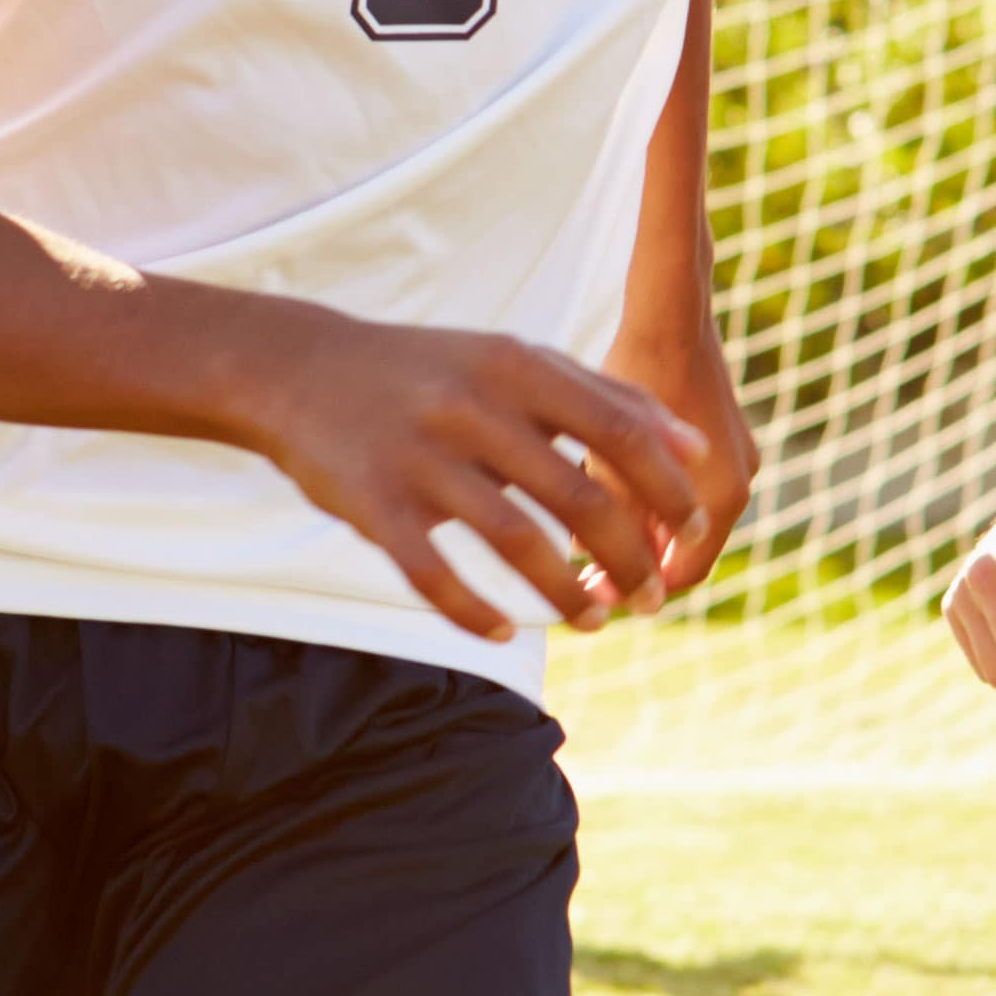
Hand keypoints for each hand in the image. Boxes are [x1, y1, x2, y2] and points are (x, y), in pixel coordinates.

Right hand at [238, 316, 715, 639]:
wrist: (299, 369)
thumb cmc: (430, 371)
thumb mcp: (514, 362)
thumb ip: (604, 396)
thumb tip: (694, 448)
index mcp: (517, 367)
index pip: (622, 433)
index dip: (670, 490)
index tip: (696, 532)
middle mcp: (473, 409)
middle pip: (579, 499)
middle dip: (631, 559)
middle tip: (654, 599)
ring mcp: (421, 458)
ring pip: (516, 543)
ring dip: (566, 595)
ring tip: (595, 622)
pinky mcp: (373, 506)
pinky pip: (433, 574)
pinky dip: (474, 611)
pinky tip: (504, 633)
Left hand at [599, 315, 760, 595]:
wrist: (672, 311)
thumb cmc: (639, 378)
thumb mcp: (616, 458)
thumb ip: (615, 523)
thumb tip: (599, 576)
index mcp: (724, 496)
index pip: (682, 575)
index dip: (635, 593)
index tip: (588, 594)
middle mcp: (739, 482)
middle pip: (684, 551)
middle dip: (635, 566)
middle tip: (581, 576)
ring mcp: (735, 458)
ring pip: (681, 519)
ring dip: (639, 532)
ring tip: (584, 536)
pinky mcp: (721, 436)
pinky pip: (685, 486)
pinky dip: (648, 499)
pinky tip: (602, 489)